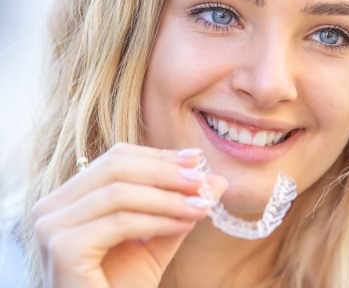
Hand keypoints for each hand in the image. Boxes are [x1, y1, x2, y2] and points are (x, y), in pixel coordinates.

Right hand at [31, 143, 227, 287]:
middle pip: (115, 167)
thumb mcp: (155, 237)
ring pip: (120, 193)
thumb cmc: (123, 285)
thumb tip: (215, 179)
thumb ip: (179, 206)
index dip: (158, 156)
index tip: (196, 159)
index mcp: (68, 197)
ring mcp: (51, 227)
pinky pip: (120, 222)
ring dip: (168, 198)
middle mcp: (51, 207)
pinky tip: (185, 224)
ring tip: (201, 206)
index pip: (116, 158)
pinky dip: (158, 220)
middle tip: (202, 181)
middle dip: (165, 171)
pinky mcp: (62, 249)